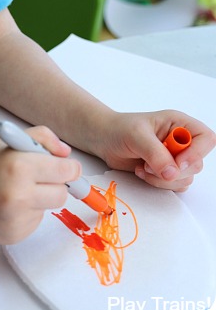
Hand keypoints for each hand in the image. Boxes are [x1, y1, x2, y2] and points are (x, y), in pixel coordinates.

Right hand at [0, 126, 81, 243]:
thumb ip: (43, 138)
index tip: (66, 166)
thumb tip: (66, 154)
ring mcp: (15, 219)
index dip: (69, 167)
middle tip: (39, 175)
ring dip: (40, 197)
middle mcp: (18, 196)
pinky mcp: (13, 235)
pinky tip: (7, 204)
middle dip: (56, 183)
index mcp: (18, 167)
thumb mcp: (10, 140)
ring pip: (49, 208)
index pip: (66, 171)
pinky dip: (28, 212)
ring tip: (15, 189)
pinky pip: (35, 221)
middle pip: (62, 193)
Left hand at [97, 109, 215, 191]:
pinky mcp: (165, 171)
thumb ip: (156, 153)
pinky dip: (157, 183)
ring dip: (162, 178)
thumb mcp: (137, 135)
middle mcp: (180, 141)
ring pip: (185, 178)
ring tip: (143, 166)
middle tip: (149, 164)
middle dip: (173, 170)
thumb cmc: (119, 129)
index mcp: (179, 124)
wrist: (103, 140)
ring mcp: (174, 157)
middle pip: (196, 163)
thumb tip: (172, 173)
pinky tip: (141, 171)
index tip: (178, 162)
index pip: (206, 138)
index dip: (197, 153)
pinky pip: (173, 185)